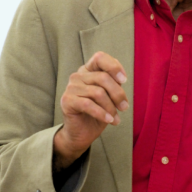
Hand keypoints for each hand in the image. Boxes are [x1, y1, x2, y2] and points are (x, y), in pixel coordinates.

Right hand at [53, 52, 128, 169]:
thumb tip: (121, 77)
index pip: (100, 58)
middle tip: (124, 107)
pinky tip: (109, 120)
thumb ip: (114, 82)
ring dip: (111, 107)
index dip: (113, 66)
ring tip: (116, 118)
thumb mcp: (110, 95)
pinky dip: (102, 113)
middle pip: (103, 77)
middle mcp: (78, 75)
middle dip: (117, 93)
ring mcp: (71, 87)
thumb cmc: (99, 112)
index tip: (124, 80)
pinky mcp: (67, 101)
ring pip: (98, 92)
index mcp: (88, 70)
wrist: (82, 133)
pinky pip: (88, 104)